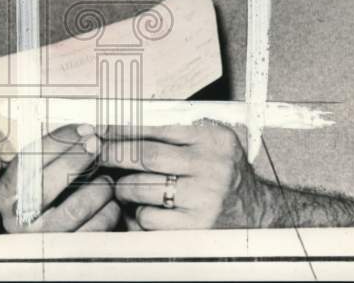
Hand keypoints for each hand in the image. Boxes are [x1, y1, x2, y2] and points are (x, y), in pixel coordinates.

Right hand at [0, 123, 120, 232]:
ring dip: (97, 187)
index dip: (60, 141)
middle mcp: (18, 219)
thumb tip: (86, 132)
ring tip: (107, 179)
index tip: (83, 130)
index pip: (30, 160)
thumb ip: (51, 155)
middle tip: (96, 145)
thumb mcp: (33, 176)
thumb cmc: (40, 199)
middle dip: (77, 158)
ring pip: (76, 208)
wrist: (36, 244)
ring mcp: (41, 239)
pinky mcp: (65, 254)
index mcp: (7, 193)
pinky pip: (94, 230)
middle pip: (50, 183)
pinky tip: (110, 202)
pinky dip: (108, 211)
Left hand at [100, 121, 265, 229]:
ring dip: (123, 186)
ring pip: (142, 187)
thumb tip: (124, 126)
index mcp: (212, 139)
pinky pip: (149, 217)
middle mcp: (211, 166)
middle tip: (97, 153)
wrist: (255, 212)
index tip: (101, 129)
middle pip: (145, 156)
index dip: (123, 128)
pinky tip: (142, 207)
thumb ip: (176, 132)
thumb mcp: (210, 142)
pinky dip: (137, 212)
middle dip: (114, 153)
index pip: (157, 128)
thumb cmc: (224, 174)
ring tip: (122, 185)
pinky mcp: (195, 226)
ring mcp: (204, 198)